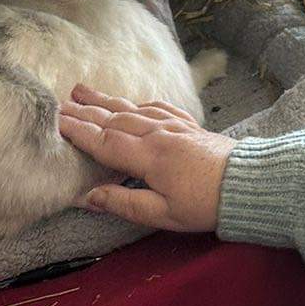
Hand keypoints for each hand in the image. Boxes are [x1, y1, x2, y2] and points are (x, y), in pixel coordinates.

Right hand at [58, 85, 232, 233]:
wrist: (249, 183)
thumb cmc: (207, 203)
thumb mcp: (163, 214)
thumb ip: (123, 203)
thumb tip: (87, 196)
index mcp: (149, 156)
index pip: (104, 141)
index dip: (77, 131)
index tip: (54, 122)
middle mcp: (159, 135)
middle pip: (114, 120)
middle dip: (84, 111)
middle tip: (58, 104)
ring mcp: (175, 126)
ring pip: (133, 109)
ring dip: (106, 101)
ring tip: (83, 91)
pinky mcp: (190, 126)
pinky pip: (159, 108)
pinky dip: (140, 104)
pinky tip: (133, 103)